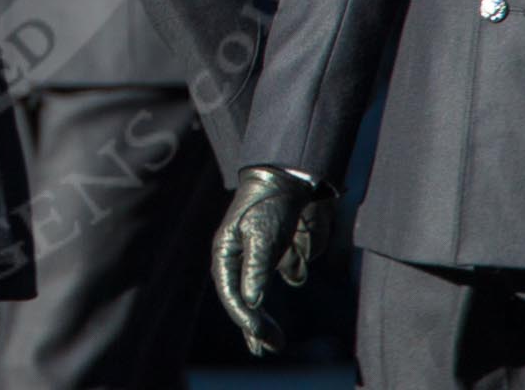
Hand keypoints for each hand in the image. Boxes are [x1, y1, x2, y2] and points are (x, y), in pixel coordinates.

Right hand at [211, 164, 334, 355]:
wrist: (292, 177)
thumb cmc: (270, 204)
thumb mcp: (262, 238)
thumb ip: (255, 271)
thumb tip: (251, 305)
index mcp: (225, 253)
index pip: (231, 294)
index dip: (245, 318)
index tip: (262, 335)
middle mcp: (240, 258)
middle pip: (246, 301)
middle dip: (259, 326)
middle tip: (274, 347)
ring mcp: (261, 257)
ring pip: (269, 292)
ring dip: (279, 292)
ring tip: (284, 314)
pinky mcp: (281, 253)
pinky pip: (291, 272)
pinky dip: (297, 265)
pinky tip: (298, 244)